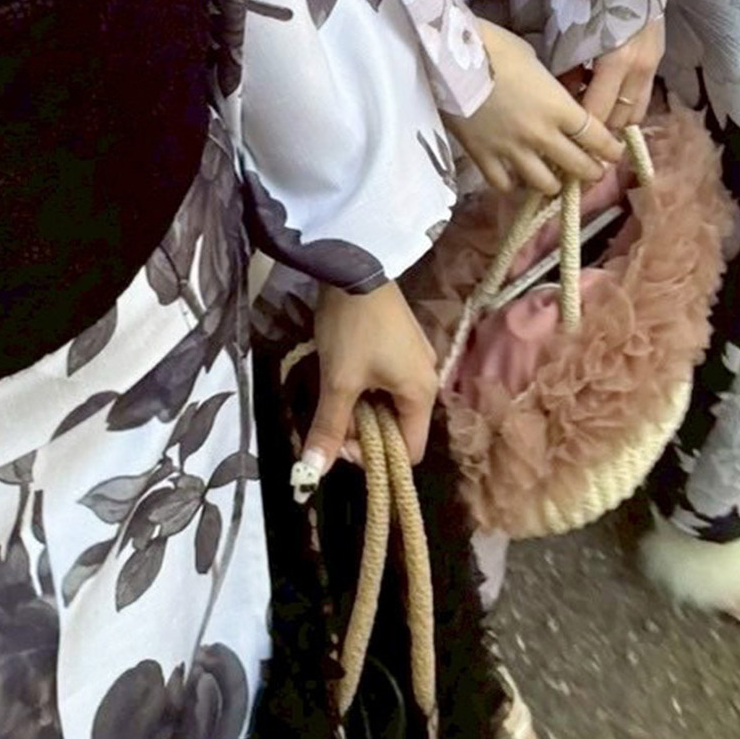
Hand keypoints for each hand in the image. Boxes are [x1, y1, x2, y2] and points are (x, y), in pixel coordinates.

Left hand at [295, 283, 438, 497]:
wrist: (355, 265)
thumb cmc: (353, 328)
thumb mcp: (338, 380)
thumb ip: (329, 428)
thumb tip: (311, 472)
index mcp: (422, 394)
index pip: (409, 452)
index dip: (374, 456)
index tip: (341, 440)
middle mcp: (428, 378)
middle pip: (399, 427)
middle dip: (364, 429)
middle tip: (334, 411)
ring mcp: (417, 358)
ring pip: (391, 403)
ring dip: (363, 407)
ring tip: (337, 388)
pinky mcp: (404, 343)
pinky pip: (390, 380)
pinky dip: (368, 386)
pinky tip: (345, 370)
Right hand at [444, 20, 623, 196]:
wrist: (449, 58)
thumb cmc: (494, 47)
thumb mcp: (532, 59)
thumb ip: (546, 85)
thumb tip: (548, 93)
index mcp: (559, 107)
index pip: (597, 138)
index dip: (611, 150)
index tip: (614, 153)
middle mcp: (541, 135)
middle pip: (578, 167)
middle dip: (590, 172)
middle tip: (592, 171)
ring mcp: (511, 150)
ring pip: (544, 184)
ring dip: (553, 182)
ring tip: (553, 178)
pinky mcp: (483, 157)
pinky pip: (504, 185)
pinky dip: (512, 184)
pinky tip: (513, 177)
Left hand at [573, 17, 665, 132]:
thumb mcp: (573, 29)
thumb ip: (567, 67)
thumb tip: (562, 97)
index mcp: (616, 61)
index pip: (597, 115)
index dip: (579, 131)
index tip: (563, 136)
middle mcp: (640, 68)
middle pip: (619, 121)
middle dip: (598, 130)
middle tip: (574, 130)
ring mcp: (653, 63)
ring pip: (636, 113)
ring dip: (614, 118)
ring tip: (592, 116)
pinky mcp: (658, 57)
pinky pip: (642, 95)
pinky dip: (625, 103)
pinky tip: (606, 94)